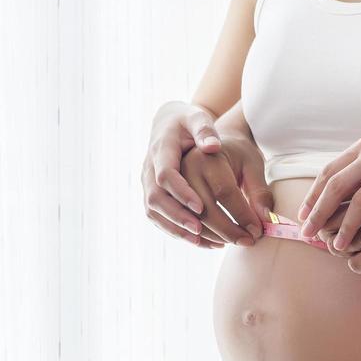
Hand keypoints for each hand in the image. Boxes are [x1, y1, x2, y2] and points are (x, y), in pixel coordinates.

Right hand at [142, 101, 226, 248]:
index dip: (180, 192)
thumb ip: (205, 130)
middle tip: (200, 230)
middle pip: (155, 198)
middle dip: (177, 216)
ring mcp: (147, 182)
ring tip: (204, 241)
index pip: (165, 174)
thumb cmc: (190, 122)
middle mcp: (149, 168)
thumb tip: (212, 147)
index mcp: (161, 148)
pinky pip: (158, 217)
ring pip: (154, 211)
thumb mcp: (198, 118)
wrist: (170, 123)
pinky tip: (200, 241)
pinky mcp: (152, 194)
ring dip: (176, 228)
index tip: (200, 206)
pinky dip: (175, 230)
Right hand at [178, 132, 272, 245]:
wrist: (210, 143)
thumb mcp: (252, 163)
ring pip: (184, 219)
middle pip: (202, 208)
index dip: (241, 213)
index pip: (223, 190)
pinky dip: (194, 238)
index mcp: (206, 156)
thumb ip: (259, 189)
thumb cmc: (235, 154)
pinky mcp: (160, 198)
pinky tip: (216, 242)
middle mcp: (183, 169)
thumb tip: (266, 218)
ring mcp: (167, 183)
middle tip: (248, 241)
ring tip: (234, 242)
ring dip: (210, 237)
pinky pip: (170, 223)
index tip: (257, 229)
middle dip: (226, 230)